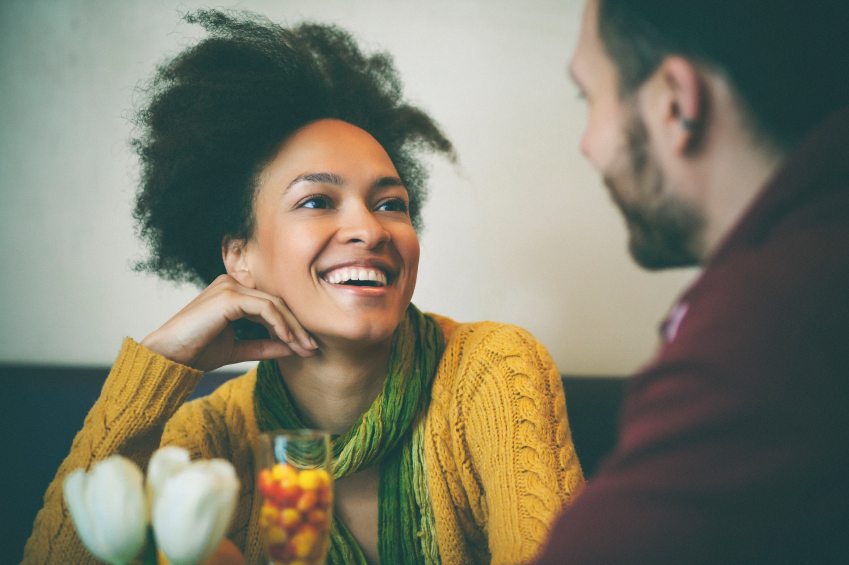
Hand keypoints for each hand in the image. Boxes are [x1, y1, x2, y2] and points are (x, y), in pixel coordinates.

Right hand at [141, 275, 316, 370]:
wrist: (168, 358)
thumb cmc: (197, 352)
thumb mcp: (240, 349)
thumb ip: (265, 345)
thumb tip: (294, 347)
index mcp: (234, 293)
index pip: (273, 304)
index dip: (292, 325)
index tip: (308, 346)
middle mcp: (232, 284)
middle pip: (277, 301)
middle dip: (298, 325)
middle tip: (313, 347)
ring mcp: (230, 287)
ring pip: (275, 303)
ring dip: (293, 327)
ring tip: (305, 347)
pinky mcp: (228, 296)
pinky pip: (264, 308)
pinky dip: (279, 323)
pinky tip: (288, 340)